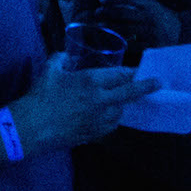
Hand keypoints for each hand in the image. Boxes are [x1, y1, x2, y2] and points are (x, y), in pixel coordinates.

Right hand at [13, 56, 160, 152]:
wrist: (32, 127)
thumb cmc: (40, 96)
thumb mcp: (50, 70)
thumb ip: (61, 59)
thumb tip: (67, 56)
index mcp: (90, 81)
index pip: (119, 75)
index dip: (130, 71)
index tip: (138, 70)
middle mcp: (100, 100)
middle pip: (128, 93)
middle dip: (145, 87)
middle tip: (158, 83)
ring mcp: (98, 119)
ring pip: (119, 111)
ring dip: (121, 104)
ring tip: (117, 100)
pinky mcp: (93, 134)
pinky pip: (110, 125)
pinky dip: (111, 119)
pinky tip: (105, 116)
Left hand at [93, 0, 181, 49]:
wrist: (183, 34)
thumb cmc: (162, 18)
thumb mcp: (153, 6)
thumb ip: (135, 3)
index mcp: (151, 5)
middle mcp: (150, 17)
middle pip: (123, 13)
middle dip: (107, 12)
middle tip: (97, 13)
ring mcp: (151, 33)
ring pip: (125, 30)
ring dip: (109, 28)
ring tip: (100, 26)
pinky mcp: (151, 46)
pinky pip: (132, 45)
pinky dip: (121, 43)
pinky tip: (113, 41)